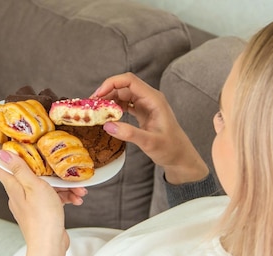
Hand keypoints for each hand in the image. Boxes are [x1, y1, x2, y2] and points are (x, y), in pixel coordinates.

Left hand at [0, 151, 85, 255]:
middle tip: (60, 164)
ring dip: (63, 186)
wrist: (50, 247)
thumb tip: (3, 154)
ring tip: (78, 189)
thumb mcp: (34, 187)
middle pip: (29, 173)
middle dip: (47, 169)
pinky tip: (76, 198)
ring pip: (45, 186)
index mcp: (13, 187)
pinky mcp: (41, 212)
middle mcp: (19, 195)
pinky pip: (52, 198)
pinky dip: (64, 197)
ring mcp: (30, 204)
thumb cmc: (42, 219)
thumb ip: (21, 169)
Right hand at [93, 72, 208, 184]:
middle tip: (92, 106)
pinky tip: (107, 116)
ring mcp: (146, 105)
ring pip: (123, 95)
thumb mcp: (150, 142)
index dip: (111, 84)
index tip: (97, 96)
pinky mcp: (143, 112)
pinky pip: (125, 104)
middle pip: (124, 86)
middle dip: (107, 93)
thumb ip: (130, 133)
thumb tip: (108, 125)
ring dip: (109, 100)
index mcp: (154, 99)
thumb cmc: (170, 149)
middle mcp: (149, 98)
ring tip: (97, 111)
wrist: (180, 157)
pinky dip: (114, 108)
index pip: (129, 81)